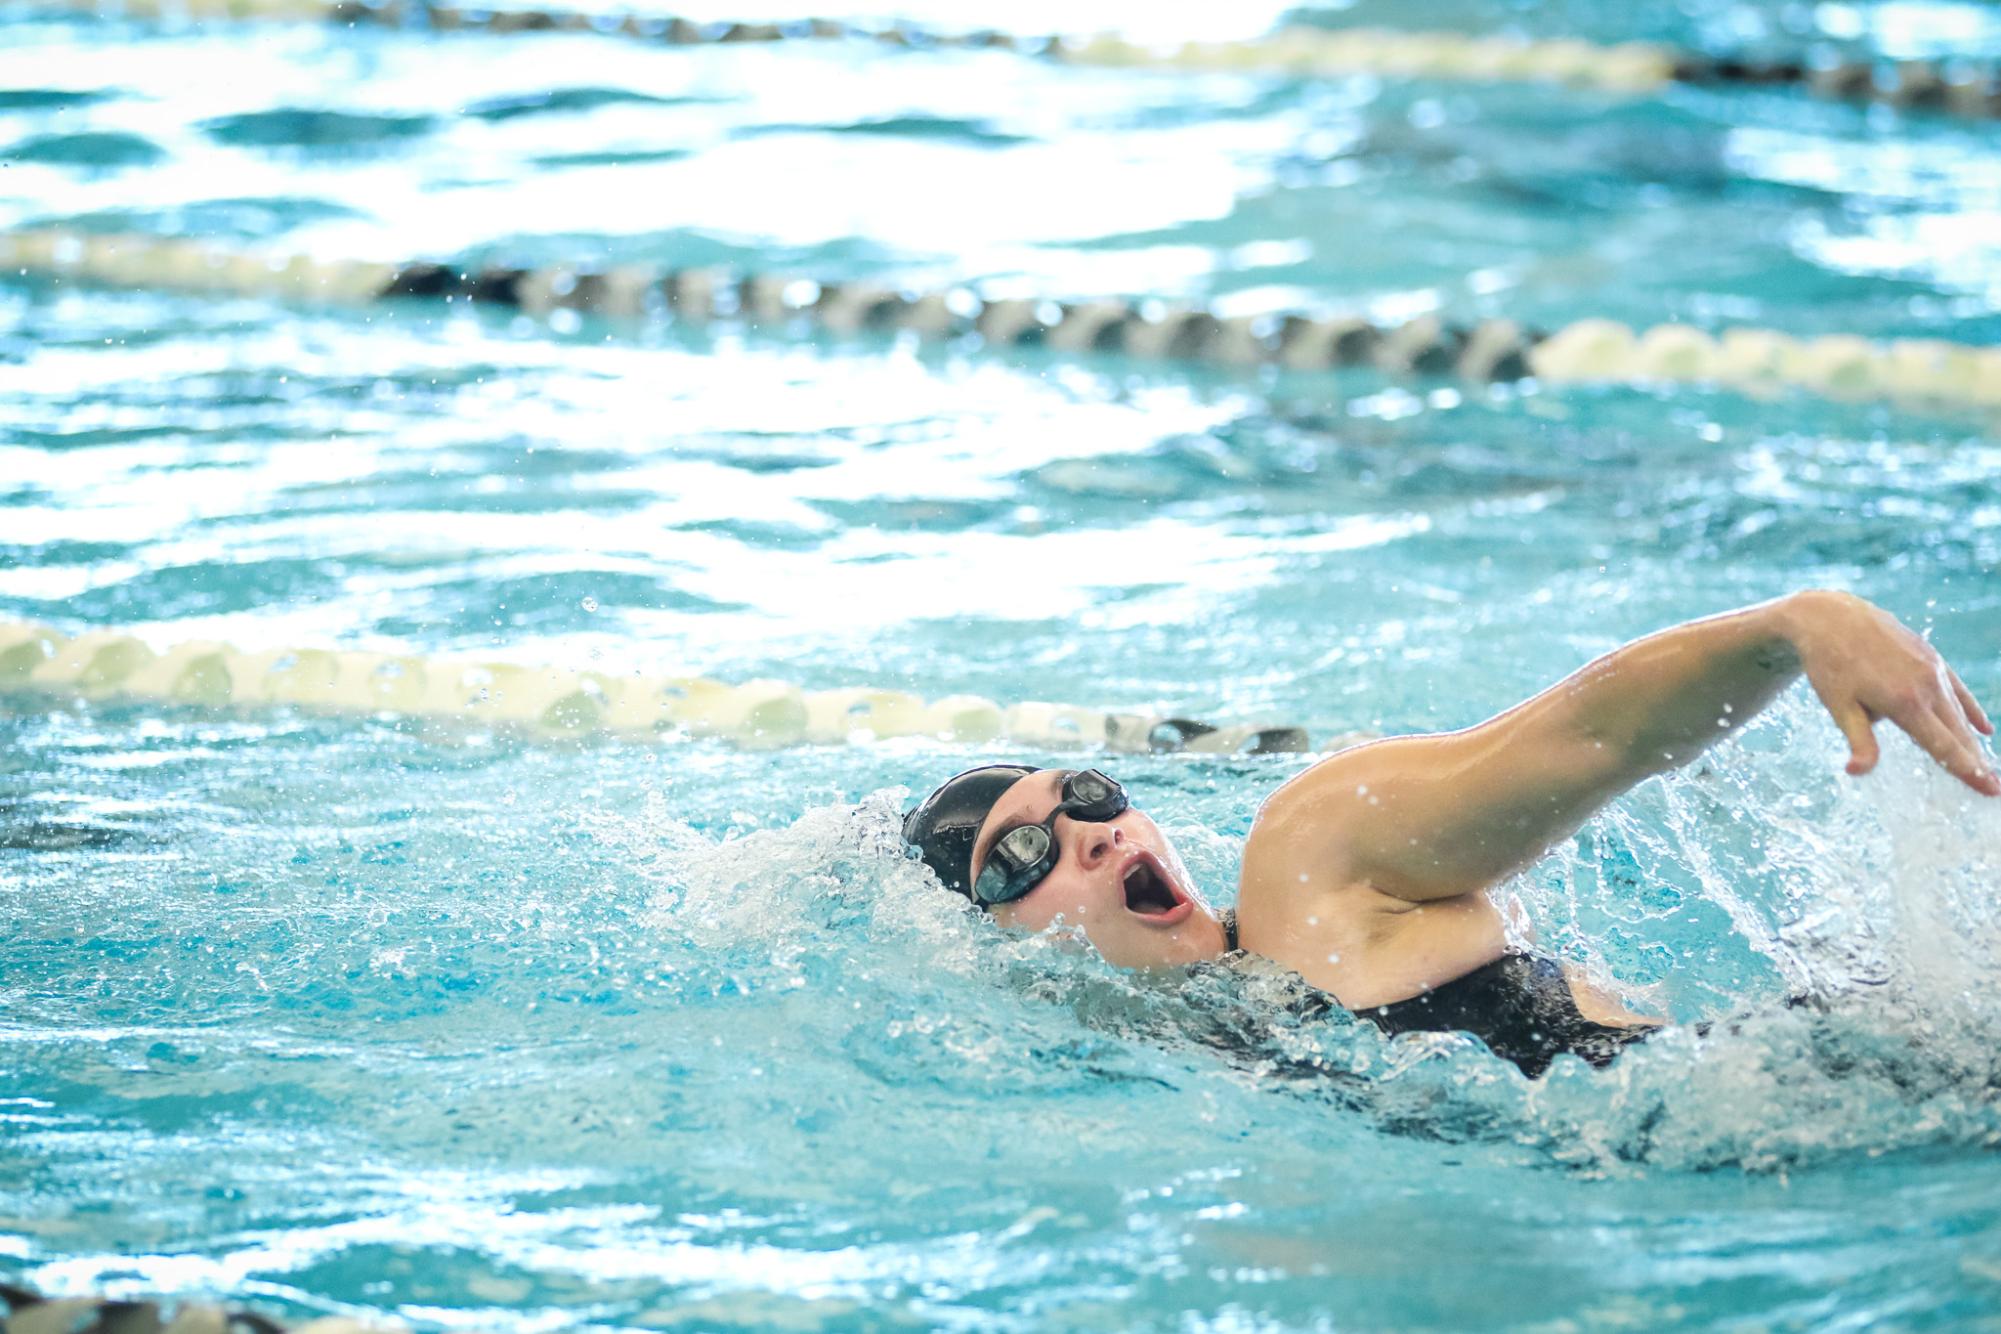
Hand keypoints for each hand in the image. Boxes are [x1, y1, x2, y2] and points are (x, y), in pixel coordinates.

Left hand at [1782, 590, 1997, 795]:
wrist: (1830, 616)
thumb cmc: (1829, 665)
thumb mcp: (1838, 706)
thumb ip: (1859, 740)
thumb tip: (1858, 772)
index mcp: (1905, 703)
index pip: (1944, 747)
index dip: (1968, 771)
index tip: (1990, 791)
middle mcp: (1927, 685)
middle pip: (1957, 733)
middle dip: (1975, 763)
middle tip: (1993, 789)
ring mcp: (1932, 668)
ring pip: (1958, 712)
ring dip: (1972, 740)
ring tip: (1984, 766)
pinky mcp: (1931, 656)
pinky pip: (1957, 689)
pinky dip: (1971, 710)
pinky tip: (1984, 728)